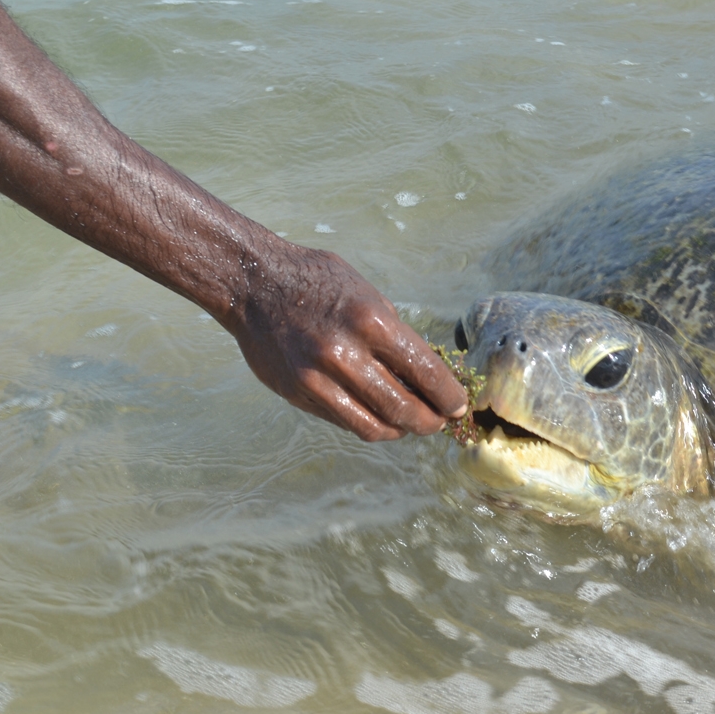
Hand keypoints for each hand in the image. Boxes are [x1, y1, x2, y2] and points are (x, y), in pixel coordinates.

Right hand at [224, 244, 467, 440]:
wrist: (255, 284)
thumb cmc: (319, 282)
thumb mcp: (367, 293)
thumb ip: (394, 333)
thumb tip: (427, 375)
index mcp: (371, 321)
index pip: (425, 372)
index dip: (448, 396)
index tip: (459, 406)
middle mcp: (345, 353)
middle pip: (403, 407)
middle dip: (431, 421)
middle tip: (441, 422)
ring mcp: (318, 377)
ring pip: (374, 425)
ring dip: (401, 431)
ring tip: (412, 425)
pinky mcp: (299, 393)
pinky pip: (344, 421)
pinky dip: (369, 425)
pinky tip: (380, 419)